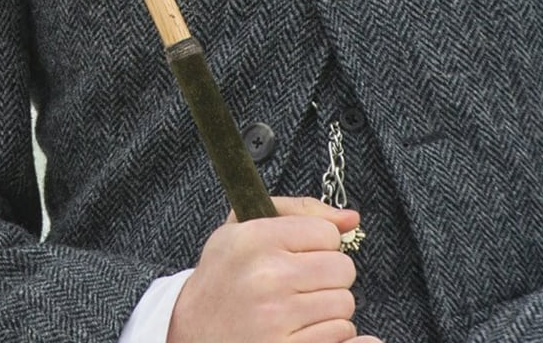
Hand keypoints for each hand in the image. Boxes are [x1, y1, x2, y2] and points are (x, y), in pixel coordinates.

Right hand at [167, 197, 378, 342]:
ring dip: (328, 307)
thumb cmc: (224, 277)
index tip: (298, 255)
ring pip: (344, 304)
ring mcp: (277, 317)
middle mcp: (266, 276)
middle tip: (300, 284)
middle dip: (327, 276)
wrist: (192, 330)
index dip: (317, 244)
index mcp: (254, 239)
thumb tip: (351, 219)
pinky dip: (327, 333)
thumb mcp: (242, 229)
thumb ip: (299, 212)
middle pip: (342, 269)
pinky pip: (339, 334)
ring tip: (297, 308)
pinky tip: (300, 329)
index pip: (327, 233)